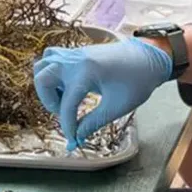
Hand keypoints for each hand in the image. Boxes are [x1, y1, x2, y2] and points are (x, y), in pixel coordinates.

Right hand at [34, 40, 171, 149]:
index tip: (72, 140)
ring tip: (64, 97)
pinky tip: (68, 86)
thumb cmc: (137, 81)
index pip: (67, 103)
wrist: (149, 57)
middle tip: (64, 112)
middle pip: (42, 78)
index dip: (67, 125)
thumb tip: (76, 137)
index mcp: (86, 72)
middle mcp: (74, 59)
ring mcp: (74, 53)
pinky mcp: (76, 52)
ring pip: (43, 64)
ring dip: (47, 84)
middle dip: (48, 100)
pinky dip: (53, 73)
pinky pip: (52, 59)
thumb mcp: (117, 106)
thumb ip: (93, 122)